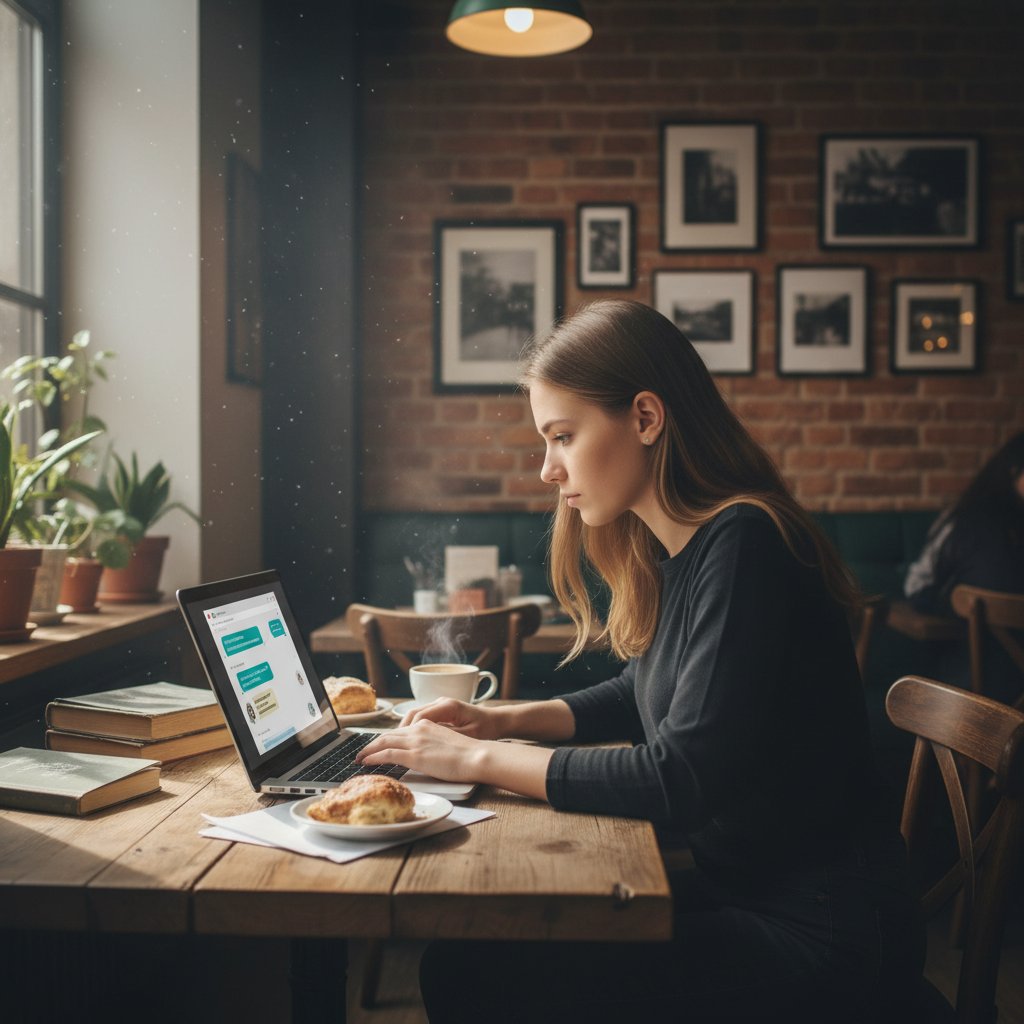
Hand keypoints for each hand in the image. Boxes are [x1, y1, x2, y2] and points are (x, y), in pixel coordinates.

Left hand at [356, 719, 484, 782]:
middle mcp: (419, 729)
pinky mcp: (414, 755)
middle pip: (388, 734)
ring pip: (384, 742)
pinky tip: (365, 762)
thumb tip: (425, 755)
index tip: (378, 746)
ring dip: (368, 750)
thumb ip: (433, 746)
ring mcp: (416, 741)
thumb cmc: (469, 754)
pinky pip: (387, 753)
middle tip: (362, 752)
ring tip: (359, 758)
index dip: (386, 739)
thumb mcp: (447, 744)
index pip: (400, 731)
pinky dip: (373, 756)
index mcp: (427, 725)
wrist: (477, 756)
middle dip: (373, 743)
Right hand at [399, 698, 505, 739]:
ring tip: (390, 744)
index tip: (393, 745)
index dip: (405, 732)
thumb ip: (446, 737)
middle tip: (382, 746)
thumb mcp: (467, 736)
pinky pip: (421, 718)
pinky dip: (412, 728)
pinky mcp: (442, 711)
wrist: (498, 721)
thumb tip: (424, 743)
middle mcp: (441, 702)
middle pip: (412, 714)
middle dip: (398, 731)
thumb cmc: (486, 729)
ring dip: (403, 729)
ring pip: (414, 715)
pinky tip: (406, 740)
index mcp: (447, 707)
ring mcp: (441, 705)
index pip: (418, 717)